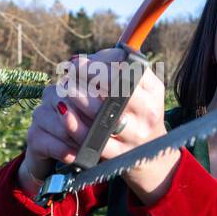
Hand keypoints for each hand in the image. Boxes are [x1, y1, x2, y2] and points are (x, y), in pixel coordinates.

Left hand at [51, 47, 179, 203]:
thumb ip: (108, 66)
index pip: (125, 69)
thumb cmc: (133, 108)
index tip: (77, 64)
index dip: (97, 64)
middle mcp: (149, 111)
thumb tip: (76, 61)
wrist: (149, 150)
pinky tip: (64, 114)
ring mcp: (137, 135)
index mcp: (153, 89)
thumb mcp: (133, 85)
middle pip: (116, 90)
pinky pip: (95, 140)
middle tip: (67, 76)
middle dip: (86, 80)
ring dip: (79, 100)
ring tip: (63, 91)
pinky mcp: (122, 154)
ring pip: (104, 115)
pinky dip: (76, 127)